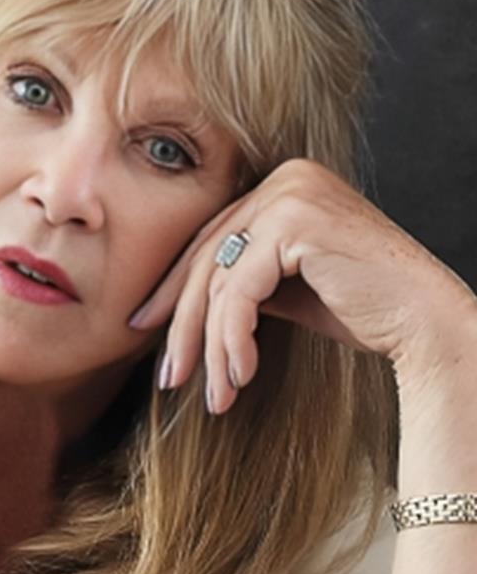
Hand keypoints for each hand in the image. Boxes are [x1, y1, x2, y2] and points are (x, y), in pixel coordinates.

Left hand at [128, 158, 473, 413]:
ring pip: (221, 280)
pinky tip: (241, 376)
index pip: (212, 240)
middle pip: (209, 258)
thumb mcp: (285, 286)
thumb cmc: (361, 307)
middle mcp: (283, 179)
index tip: (147, 326)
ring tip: (215, 395)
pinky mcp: (295, 222)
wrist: (426, 321)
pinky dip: (234, 339)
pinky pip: (242, 290)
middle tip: (169, 375)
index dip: (175, 289)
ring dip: (212, 346)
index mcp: (279, 186)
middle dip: (184, 324)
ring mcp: (289, 194)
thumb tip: (183, 304)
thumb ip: (242, 278)